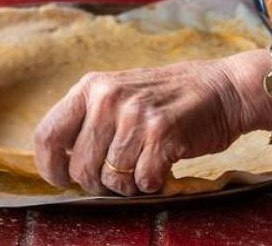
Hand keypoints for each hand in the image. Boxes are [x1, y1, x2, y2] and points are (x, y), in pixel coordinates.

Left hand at [33, 59, 250, 195]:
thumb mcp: (119, 93)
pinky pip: (143, 181)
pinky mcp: (162, 133)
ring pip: (112, 178)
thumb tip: (59, 162)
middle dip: (97, 183)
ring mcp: (135, 114)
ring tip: (145, 165)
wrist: (224, 88)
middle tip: (119, 176)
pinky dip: (153, 183)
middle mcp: (108, 98)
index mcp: (91, 87)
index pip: (47, 135)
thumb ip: (89, 120)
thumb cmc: (168, 98)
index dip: (50, 167)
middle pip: (80, 166)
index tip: (62, 180)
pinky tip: (163, 165)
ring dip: (129, 184)